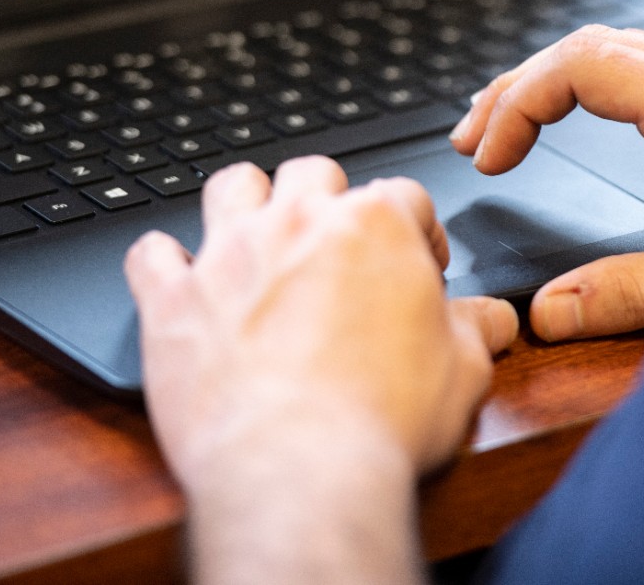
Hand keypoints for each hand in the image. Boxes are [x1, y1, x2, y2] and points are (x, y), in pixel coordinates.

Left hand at [124, 157, 518, 490]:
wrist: (299, 470)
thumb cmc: (383, 419)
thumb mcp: (463, 371)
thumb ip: (477, 329)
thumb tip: (492, 317)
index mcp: (373, 226)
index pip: (403, 195)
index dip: (418, 232)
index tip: (419, 267)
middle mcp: (297, 223)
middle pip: (312, 174)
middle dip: (329, 203)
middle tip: (339, 253)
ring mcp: (228, 255)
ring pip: (231, 186)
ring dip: (247, 206)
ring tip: (261, 245)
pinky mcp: (173, 300)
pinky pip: (151, 253)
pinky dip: (166, 264)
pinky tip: (183, 284)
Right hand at [449, 0, 643, 340]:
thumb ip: (628, 294)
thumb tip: (548, 310)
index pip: (578, 68)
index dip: (517, 105)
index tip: (493, 156)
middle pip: (595, 48)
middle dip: (524, 91)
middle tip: (482, 140)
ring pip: (639, 33)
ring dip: (571, 59)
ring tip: (521, 92)